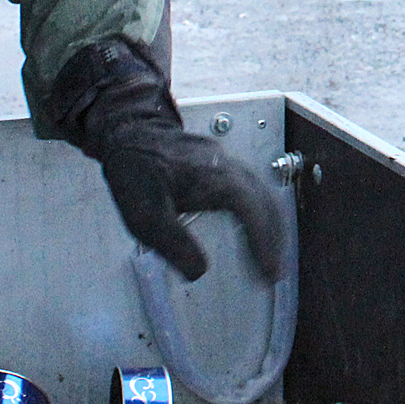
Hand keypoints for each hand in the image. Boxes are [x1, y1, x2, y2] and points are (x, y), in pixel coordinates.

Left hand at [78, 90, 288, 283]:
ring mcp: (228, 163)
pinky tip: (253, 225)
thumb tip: (198, 271)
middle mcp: (229, 168)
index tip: (269, 271)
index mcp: (217, 179)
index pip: (254, 214)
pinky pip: (252, 189)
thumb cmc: (136, 168)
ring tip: (268, 254)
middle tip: (273, 271)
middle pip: (266, 204)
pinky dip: (259, 212)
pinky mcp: (222, 164)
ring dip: (270, 226)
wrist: (129, 132)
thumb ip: (174, 245)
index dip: (264, 244)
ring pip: (263, 195)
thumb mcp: (147, 216)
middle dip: (274, 240)